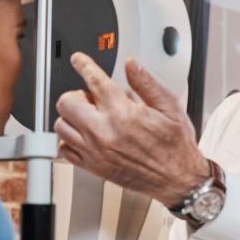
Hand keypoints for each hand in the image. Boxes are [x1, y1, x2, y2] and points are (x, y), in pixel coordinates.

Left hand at [54, 53, 208, 207]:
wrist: (177, 180)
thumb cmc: (175, 146)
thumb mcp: (169, 107)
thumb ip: (146, 83)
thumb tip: (131, 64)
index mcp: (122, 113)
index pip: (93, 81)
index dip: (84, 65)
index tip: (79, 60)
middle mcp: (104, 132)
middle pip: (67, 103)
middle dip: (76, 94)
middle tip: (89, 97)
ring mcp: (95, 151)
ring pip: (62, 126)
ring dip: (71, 116)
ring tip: (88, 116)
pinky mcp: (93, 167)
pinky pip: (65, 149)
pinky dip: (69, 140)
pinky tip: (85, 135)